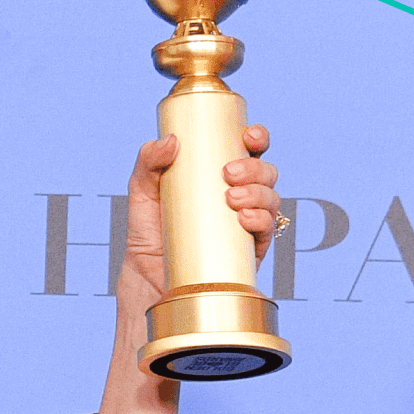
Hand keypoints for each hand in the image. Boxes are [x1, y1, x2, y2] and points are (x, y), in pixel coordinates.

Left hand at [120, 125, 282, 305]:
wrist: (147, 277)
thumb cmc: (148, 232)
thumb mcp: (142, 191)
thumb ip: (148, 161)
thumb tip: (172, 140)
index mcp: (219, 176)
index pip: (248, 150)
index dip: (256, 138)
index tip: (249, 136)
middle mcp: (239, 197)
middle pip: (265, 173)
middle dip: (255, 168)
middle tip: (228, 174)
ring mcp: (247, 223)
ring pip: (271, 199)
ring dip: (258, 193)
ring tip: (231, 198)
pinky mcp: (249, 250)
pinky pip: (268, 231)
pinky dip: (261, 220)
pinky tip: (244, 218)